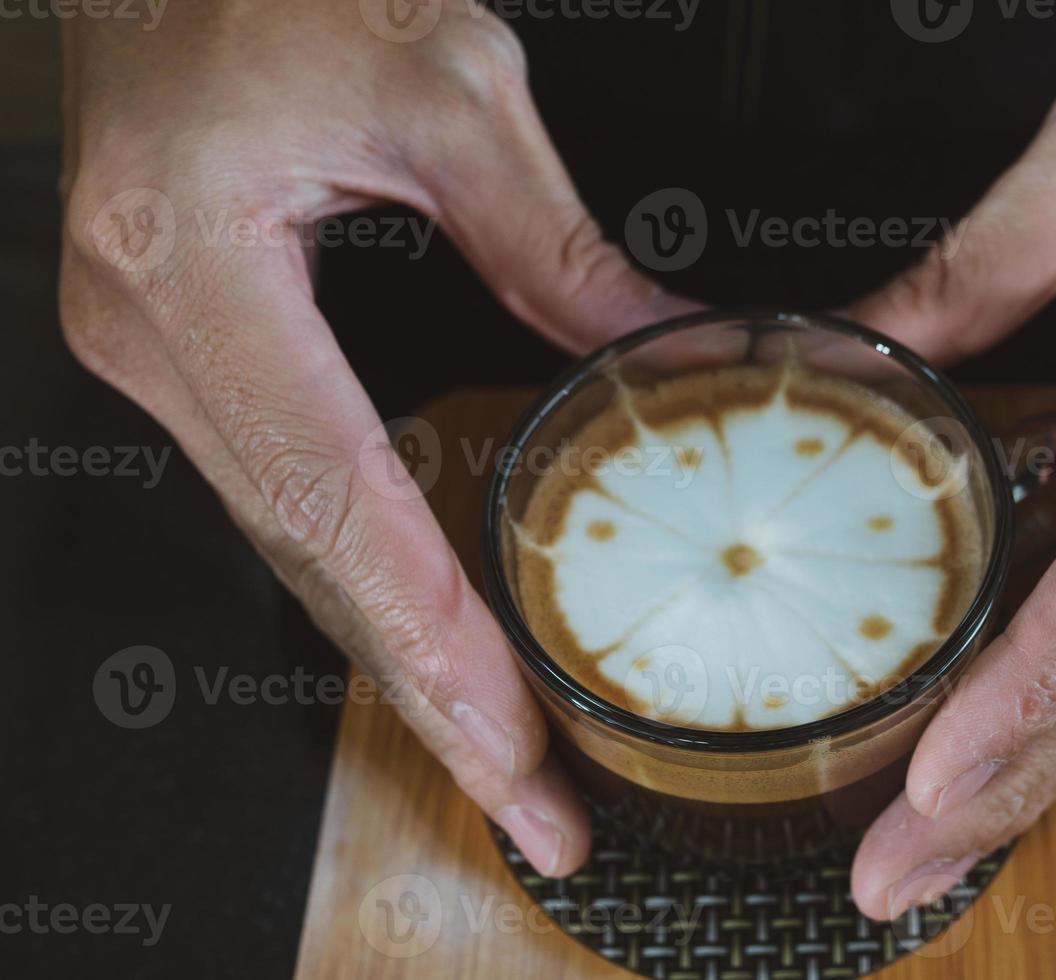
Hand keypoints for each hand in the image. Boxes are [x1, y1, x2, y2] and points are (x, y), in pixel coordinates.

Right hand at [59, 0, 688, 874]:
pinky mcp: (196, 352)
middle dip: (429, 698)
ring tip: (507, 759)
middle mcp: (154, 334)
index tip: (514, 737)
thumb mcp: (447, 86)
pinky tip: (442, 646)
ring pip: (296, 553)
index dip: (431, 634)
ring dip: (405, 660)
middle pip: (309, 566)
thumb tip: (660, 359)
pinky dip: (375, 586)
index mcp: (195, 264)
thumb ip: (552, 243)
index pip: (331, 499)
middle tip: (536, 807)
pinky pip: (293, 498)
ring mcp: (160, 353)